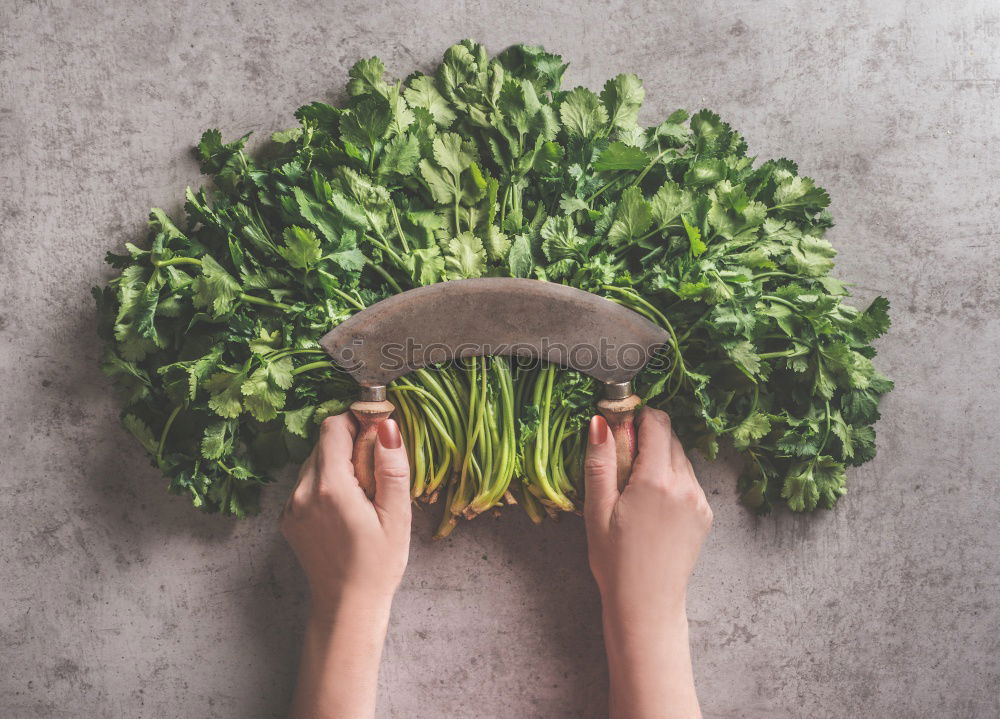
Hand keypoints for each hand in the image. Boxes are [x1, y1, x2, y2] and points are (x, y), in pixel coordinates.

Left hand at [280, 413, 411, 612]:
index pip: (333, 427)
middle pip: (322, 443)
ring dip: (338, 464)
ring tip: (362, 494)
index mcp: (331, 487)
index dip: (355, 422)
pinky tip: (345, 508)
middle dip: (350, 444)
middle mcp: (302, 492)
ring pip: (313, 462)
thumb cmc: (378, 564)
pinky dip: (326, 483)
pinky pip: (306, 483)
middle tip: (374, 472)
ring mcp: (291, 506)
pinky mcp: (287, 518)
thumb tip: (387, 425)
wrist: (347, 605)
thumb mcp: (396, 515)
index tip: (376, 435)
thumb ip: (391, 466)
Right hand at [584, 407, 712, 617]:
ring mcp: (699, 500)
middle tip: (622, 461)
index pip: (657, 424)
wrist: (646, 603)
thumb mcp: (597, 509)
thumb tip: (600, 421)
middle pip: (671, 438)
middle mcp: (684, 485)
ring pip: (681, 458)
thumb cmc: (615, 560)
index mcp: (656, 480)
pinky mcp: (705, 514)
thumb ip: (600, 462)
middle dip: (647, 438)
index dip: (639, 417)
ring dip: (660, 458)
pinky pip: (689, 481)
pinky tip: (652, 503)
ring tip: (635, 487)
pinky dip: (672, 479)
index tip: (621, 425)